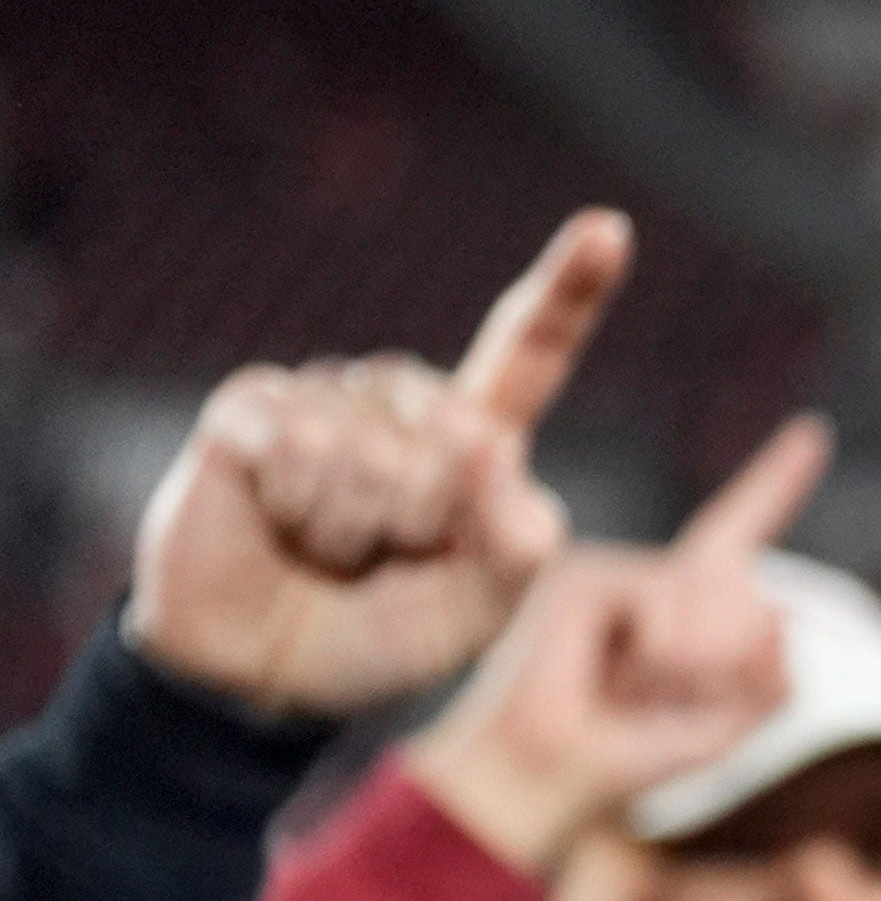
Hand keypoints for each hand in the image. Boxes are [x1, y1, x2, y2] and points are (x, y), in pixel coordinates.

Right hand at [125, 212, 633, 722]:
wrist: (267, 670)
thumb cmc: (385, 637)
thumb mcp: (480, 612)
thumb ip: (515, 545)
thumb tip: (492, 442)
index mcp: (477, 439)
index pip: (529, 353)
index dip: (569, 291)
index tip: (607, 230)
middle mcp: (406, 403)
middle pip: (454, 436)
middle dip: (425, 523)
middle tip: (384, 560)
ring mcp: (327, 398)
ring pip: (370, 451)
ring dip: (354, 528)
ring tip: (329, 548)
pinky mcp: (252, 408)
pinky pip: (294, 448)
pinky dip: (292, 510)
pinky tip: (274, 520)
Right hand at [400, 416, 835, 875]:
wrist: (553, 773)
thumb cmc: (632, 753)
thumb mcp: (727, 727)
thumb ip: (776, 678)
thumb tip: (782, 610)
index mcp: (690, 600)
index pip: (741, 529)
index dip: (777, 480)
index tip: (813, 431)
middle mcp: (656, 573)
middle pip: (754, 594)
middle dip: (733, 667)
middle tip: (664, 699)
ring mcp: (620, 567)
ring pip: (720, 602)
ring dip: (697, 666)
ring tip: (633, 687)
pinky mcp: (588, 573)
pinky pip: (671, 604)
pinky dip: (663, 653)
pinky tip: (611, 669)